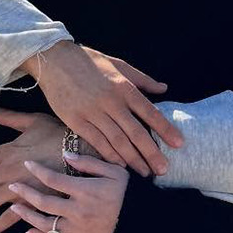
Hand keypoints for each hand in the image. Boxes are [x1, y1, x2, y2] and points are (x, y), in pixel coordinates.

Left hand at [8, 154, 128, 232]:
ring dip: (27, 217)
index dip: (38, 171)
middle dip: (25, 194)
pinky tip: (29, 231)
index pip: (54, 179)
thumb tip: (66, 154)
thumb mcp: (114, 170)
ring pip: (45, 224)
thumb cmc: (129, 192)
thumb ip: (89, 162)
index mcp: (86, 190)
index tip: (27, 163)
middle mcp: (78, 211)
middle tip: (12, 186)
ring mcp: (78, 229)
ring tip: (14, 209)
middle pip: (44, 203)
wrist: (143, 222)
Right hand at [23, 41, 182, 177]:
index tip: (178, 144)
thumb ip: (142, 78)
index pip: (150, 112)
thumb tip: (164, 88)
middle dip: (152, 153)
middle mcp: (111, 101)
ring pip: (118, 141)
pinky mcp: (76, 121)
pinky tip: (120, 166)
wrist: (54, 59)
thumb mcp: (118, 63)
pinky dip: (110, 156)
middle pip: (136, 132)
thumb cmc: (88, 60)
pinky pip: (97, 142)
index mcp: (124, 86)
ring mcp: (93, 113)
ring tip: (145, 172)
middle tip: (163, 169)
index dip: (165, 129)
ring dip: (133, 159)